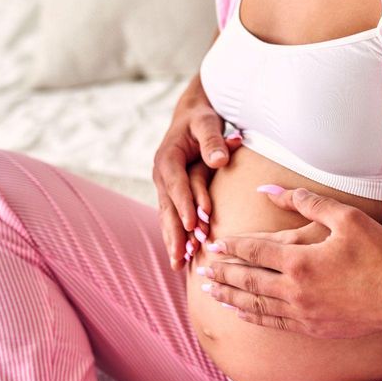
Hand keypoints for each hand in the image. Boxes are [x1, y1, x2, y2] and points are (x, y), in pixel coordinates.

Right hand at [152, 79, 242, 270]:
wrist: (190, 116)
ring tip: (178, 264)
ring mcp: (163, 187)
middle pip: (168, 207)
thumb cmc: (201, 119)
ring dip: (173, 240)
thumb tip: (219, 160)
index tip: (192, 224)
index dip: (184, 204)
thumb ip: (213, 140)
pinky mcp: (170, 194)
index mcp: (168, 157)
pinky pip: (171, 218)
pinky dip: (175, 237)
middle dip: (175, 232)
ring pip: (167, 217)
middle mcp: (161, 175)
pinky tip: (180, 258)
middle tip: (184, 255)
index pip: (177, 184)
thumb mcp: (207, 122)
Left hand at [203, 187, 381, 337]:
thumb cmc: (379, 253)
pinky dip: (252, 317)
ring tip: (212, 294)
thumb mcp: (346, 217)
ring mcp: (302, 312)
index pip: (255, 251)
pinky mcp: (312, 328)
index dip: (232, 247)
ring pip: (256, 305)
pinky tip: (242, 313)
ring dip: (231, 298)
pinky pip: (273, 323)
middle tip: (202, 272)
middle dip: (223, 275)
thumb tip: (271, 189)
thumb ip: (306, 202)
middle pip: (248, 281)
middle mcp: (294, 289)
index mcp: (300, 260)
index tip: (213, 245)